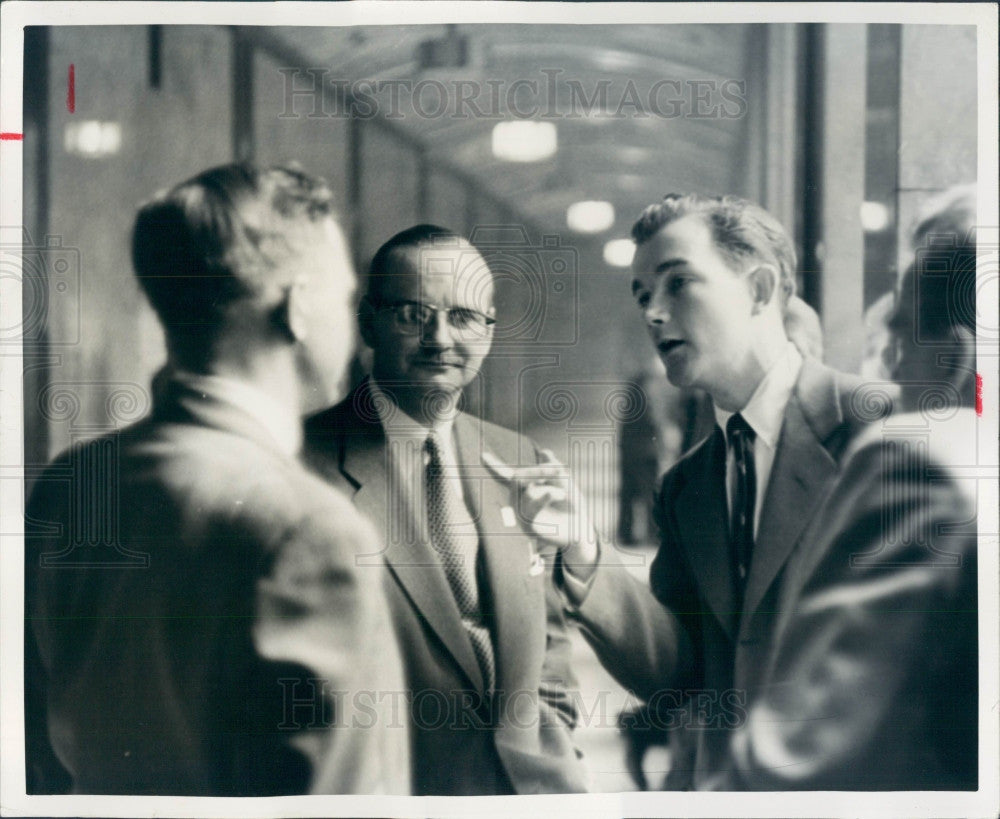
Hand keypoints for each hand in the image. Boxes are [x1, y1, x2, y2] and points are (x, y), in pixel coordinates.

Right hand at [482, 448, 599, 570]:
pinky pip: (531, 509)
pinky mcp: (528, 527)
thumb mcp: (564, 482)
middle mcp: (517, 500)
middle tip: (560, 471)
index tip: (482, 455)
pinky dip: (542, 499)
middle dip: (539, 471)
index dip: (494, 466)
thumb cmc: (570, 504)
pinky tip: (551, 493)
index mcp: (523, 488)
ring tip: (565, 495)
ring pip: (529, 492)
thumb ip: (554, 468)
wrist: (580, 528)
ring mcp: (521, 514)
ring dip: (552, 490)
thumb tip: (545, 452)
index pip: (506, 475)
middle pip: (518, 477)